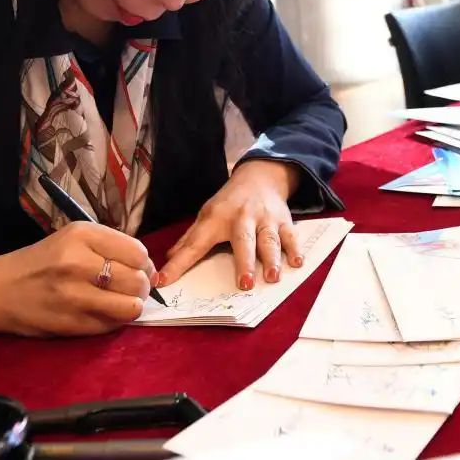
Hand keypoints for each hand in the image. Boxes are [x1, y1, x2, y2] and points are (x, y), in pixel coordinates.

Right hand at [0, 222, 154, 336]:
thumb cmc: (40, 261)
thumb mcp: (72, 238)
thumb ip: (109, 246)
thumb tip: (146, 267)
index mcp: (81, 235)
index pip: (137, 252)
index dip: (143, 263)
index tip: (137, 268)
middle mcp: (78, 263)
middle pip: (137, 280)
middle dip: (141, 286)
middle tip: (131, 288)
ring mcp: (74, 296)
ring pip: (131, 306)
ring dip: (133, 306)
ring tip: (122, 302)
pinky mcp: (71, 324)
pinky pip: (112, 325)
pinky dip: (115, 321)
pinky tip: (103, 313)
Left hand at [158, 160, 301, 290]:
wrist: (260, 176)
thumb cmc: (229, 203)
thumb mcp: (206, 215)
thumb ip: (189, 240)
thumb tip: (167, 261)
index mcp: (216, 219)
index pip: (195, 244)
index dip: (178, 264)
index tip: (163, 281)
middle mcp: (242, 218)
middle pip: (243, 241)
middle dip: (245, 262)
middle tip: (245, 283)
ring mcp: (265, 219)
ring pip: (269, 239)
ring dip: (272, 258)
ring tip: (273, 277)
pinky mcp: (283, 220)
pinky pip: (290, 236)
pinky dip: (295, 249)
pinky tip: (297, 263)